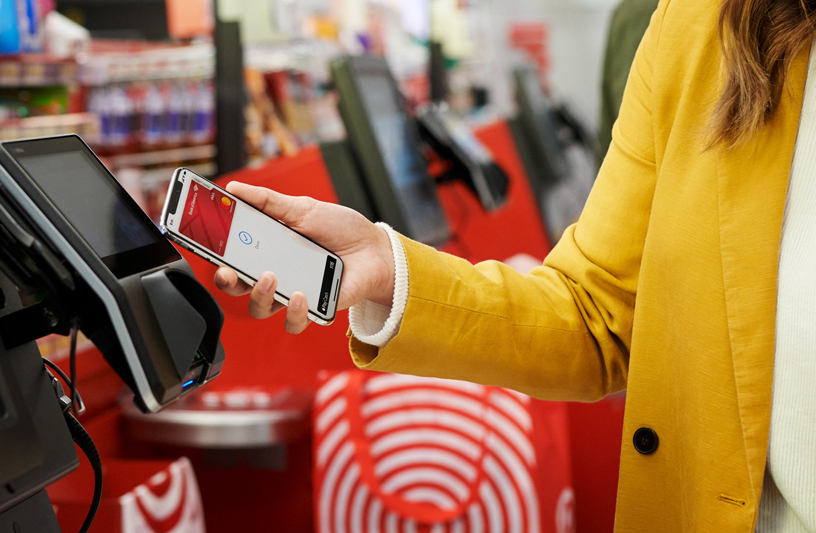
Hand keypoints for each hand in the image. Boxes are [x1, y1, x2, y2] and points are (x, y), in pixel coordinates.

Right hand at [213, 181, 395, 333]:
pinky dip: (293, 311)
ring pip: (260, 307)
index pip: (233, 255)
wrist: (376, 250)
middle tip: (229, 271)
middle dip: (227, 280)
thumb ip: (268, 202)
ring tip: (271, 276)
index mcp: (268, 249)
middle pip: (238, 286)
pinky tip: (301, 295)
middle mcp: (276, 273)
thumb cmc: (341, 230)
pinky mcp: (313, 309)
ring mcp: (293, 293)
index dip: (214, 253)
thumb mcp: (303, 208)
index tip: (204, 244)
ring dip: (259, 294)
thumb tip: (234, 189)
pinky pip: (294, 320)